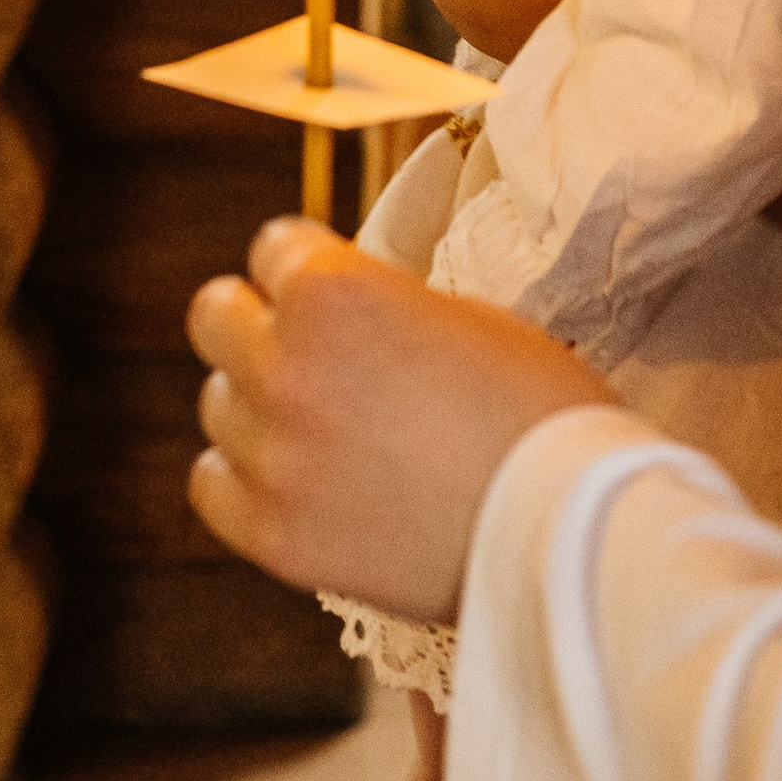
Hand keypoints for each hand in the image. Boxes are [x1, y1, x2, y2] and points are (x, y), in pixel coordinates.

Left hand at [188, 217, 611, 616]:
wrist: (568, 527)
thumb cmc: (541, 412)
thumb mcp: (467, 316)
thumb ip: (383, 304)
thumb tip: (344, 316)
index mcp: (336, 292)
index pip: (274, 246)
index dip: (311, 262)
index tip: (334, 285)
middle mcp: (285, 367)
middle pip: (216, 315)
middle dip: (259, 319)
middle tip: (309, 345)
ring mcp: (272, 456)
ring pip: (216, 402)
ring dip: (258, 400)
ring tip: (319, 420)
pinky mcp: (274, 534)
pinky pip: (213, 483)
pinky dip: (244, 475)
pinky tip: (294, 474)